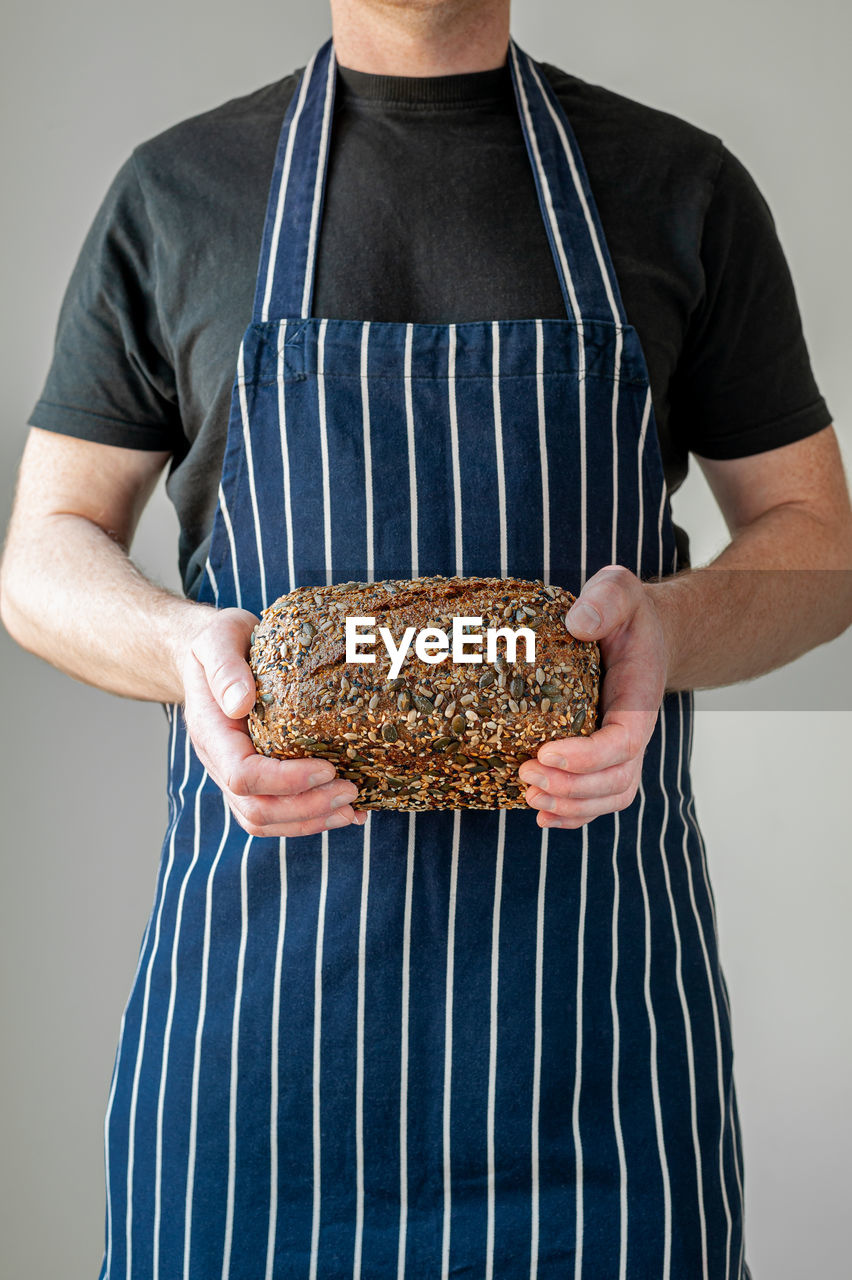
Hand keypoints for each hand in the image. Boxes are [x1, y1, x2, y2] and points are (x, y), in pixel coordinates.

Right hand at [180, 607, 364, 836]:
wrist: (213, 652)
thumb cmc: (220, 641)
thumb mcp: (218, 638)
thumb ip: (225, 668)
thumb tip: (241, 703)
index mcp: (212, 733)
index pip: (243, 776)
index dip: (286, 780)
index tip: (327, 768)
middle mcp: (221, 762)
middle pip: (256, 810)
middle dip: (307, 808)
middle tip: (352, 792)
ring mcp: (236, 774)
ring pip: (265, 820)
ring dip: (311, 821)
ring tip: (354, 810)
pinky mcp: (257, 776)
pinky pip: (277, 812)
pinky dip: (311, 818)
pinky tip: (348, 811)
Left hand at [518, 565, 669, 827]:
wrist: (641, 632)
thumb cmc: (626, 613)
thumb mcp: (618, 591)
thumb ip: (605, 601)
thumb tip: (578, 623)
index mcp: (639, 698)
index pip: (623, 741)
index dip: (587, 756)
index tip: (545, 750)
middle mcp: (634, 731)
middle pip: (616, 780)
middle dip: (572, 787)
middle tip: (525, 774)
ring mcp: (620, 749)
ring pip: (608, 796)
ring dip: (570, 805)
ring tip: (529, 795)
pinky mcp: (602, 757)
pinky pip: (596, 798)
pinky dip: (572, 813)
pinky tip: (540, 813)